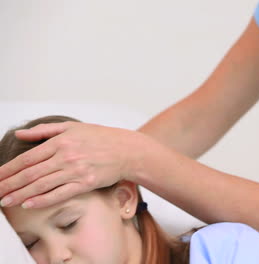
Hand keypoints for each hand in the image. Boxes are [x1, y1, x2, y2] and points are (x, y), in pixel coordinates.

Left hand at [0, 121, 145, 208]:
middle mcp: (67, 156)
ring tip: (6, 200)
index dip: (9, 169)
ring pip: (42, 185)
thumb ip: (44, 130)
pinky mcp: (86, 183)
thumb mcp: (73, 127)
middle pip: (32, 173)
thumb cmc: (102, 138)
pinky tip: (29, 204)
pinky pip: (60, 194)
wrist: (127, 150)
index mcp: (61, 141)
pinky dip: (43, 200)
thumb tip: (20, 133)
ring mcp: (76, 171)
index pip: (29, 158)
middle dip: (10, 184)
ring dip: (21, 194)